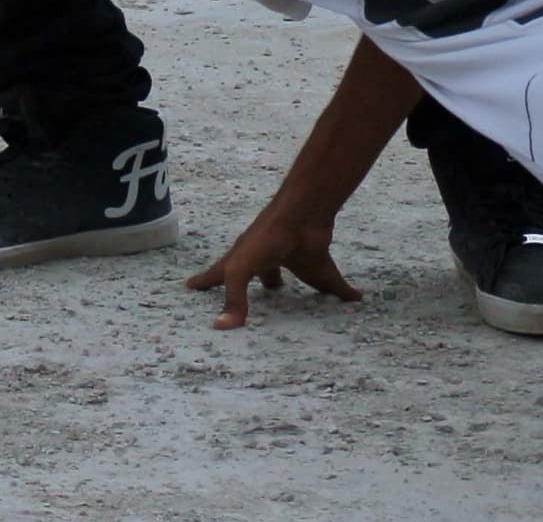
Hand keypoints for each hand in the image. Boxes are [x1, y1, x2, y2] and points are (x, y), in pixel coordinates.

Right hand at [184, 203, 360, 328]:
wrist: (303, 214)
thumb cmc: (265, 238)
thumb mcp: (241, 270)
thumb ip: (234, 300)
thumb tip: (221, 329)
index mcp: (243, 261)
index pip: (218, 276)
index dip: (204, 283)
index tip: (189, 287)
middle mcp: (265, 260)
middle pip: (253, 279)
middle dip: (247, 292)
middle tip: (241, 306)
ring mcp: (291, 260)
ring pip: (289, 279)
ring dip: (288, 293)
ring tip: (287, 303)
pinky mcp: (318, 264)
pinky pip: (333, 284)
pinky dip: (344, 293)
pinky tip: (354, 301)